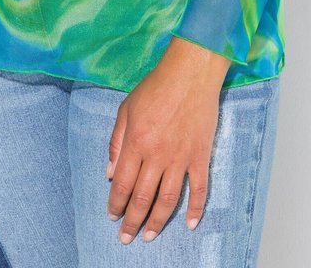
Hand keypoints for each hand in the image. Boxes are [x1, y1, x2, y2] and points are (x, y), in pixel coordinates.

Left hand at [106, 36, 230, 243]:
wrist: (190, 73)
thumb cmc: (156, 87)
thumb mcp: (126, 108)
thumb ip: (116, 142)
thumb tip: (110, 173)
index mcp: (136, 142)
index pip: (122, 184)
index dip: (116, 204)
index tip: (112, 217)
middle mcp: (157, 154)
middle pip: (143, 197)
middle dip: (133, 221)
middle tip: (126, 237)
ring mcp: (181, 157)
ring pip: (168, 199)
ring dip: (158, 222)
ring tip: (150, 236)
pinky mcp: (200, 155)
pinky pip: (199, 188)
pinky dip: (195, 209)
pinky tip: (190, 224)